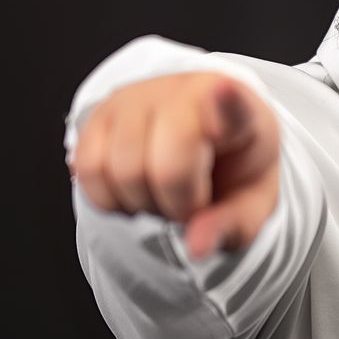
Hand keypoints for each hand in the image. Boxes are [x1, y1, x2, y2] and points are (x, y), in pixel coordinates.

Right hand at [70, 71, 281, 259]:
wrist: (205, 144)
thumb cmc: (232, 171)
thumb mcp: (250, 205)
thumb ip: (229, 226)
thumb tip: (197, 247)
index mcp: (241, 111)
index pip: (233, 103)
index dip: (226, 101)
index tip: (225, 91)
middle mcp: (185, 92)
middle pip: (167, 168)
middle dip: (177, 205)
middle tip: (192, 201)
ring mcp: (136, 98)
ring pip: (121, 171)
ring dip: (141, 202)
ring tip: (164, 192)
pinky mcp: (100, 113)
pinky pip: (88, 170)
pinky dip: (109, 198)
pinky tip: (135, 190)